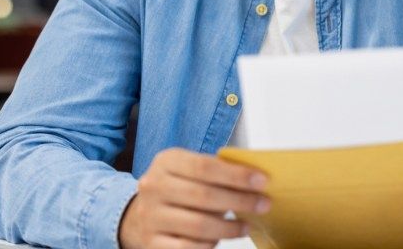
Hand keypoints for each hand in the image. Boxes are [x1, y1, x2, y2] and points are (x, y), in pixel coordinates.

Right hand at [118, 148, 270, 248]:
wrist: (138, 215)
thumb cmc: (174, 188)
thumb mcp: (187, 169)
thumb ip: (215, 170)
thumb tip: (254, 179)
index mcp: (166, 162)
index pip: (205, 166)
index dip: (236, 175)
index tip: (261, 181)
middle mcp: (154, 187)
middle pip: (204, 196)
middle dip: (240, 201)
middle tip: (263, 204)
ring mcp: (151, 216)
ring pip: (199, 225)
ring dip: (229, 227)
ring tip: (246, 225)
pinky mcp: (152, 242)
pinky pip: (188, 247)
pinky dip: (210, 244)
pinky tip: (221, 239)